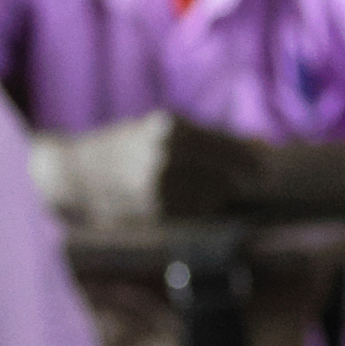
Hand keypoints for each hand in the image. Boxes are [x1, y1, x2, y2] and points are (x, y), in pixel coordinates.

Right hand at [38, 111, 258, 229]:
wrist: (76, 174)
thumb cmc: (126, 146)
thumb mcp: (162, 129)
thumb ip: (210, 137)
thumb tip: (263, 146)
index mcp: (168, 129)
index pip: (227, 147)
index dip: (251, 158)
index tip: (268, 163)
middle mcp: (164, 158)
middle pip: (226, 176)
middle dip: (242, 179)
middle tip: (257, 180)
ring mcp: (160, 190)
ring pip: (213, 199)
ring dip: (220, 196)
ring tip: (213, 189)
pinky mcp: (155, 216)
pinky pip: (194, 216)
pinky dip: (201, 210)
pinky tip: (192, 202)